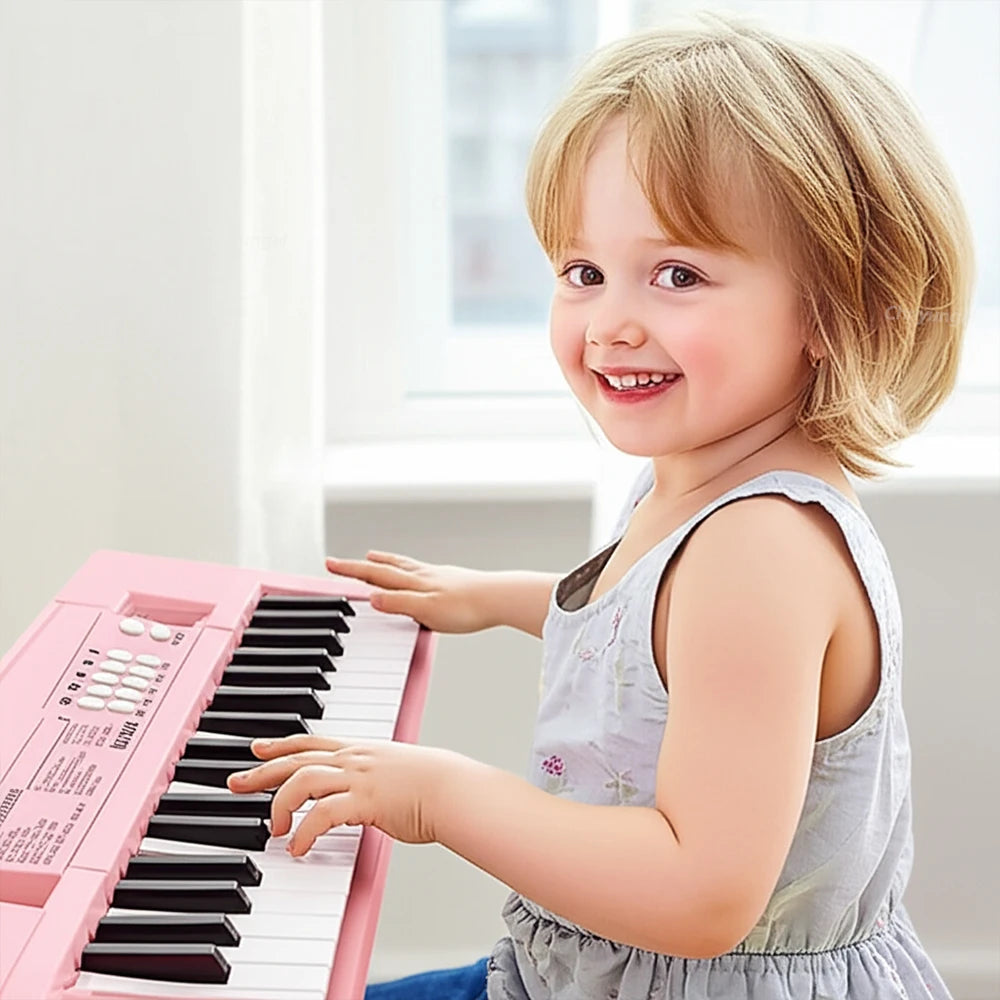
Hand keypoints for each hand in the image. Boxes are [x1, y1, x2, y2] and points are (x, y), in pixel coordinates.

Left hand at [225, 734, 461, 854]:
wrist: (455, 790)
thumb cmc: (437, 786)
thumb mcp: (399, 773)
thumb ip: (378, 780)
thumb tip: (370, 794)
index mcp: (361, 750)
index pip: (311, 741)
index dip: (281, 743)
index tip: (257, 747)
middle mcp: (355, 759)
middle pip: (296, 758)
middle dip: (261, 771)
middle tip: (236, 782)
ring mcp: (358, 777)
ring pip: (301, 780)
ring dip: (280, 805)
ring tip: (274, 829)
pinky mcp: (364, 801)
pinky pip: (321, 814)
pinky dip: (303, 832)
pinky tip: (297, 847)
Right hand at [325, 550, 496, 632]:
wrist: (500, 598)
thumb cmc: (467, 607)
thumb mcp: (426, 610)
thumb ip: (398, 604)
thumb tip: (371, 598)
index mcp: (413, 581)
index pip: (374, 574)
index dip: (351, 570)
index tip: (330, 564)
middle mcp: (422, 574)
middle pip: (385, 567)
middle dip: (360, 565)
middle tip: (341, 561)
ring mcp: (437, 576)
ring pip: (404, 566)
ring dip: (384, 562)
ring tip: (373, 557)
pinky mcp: (451, 581)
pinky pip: (421, 571)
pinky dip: (408, 569)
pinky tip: (415, 574)